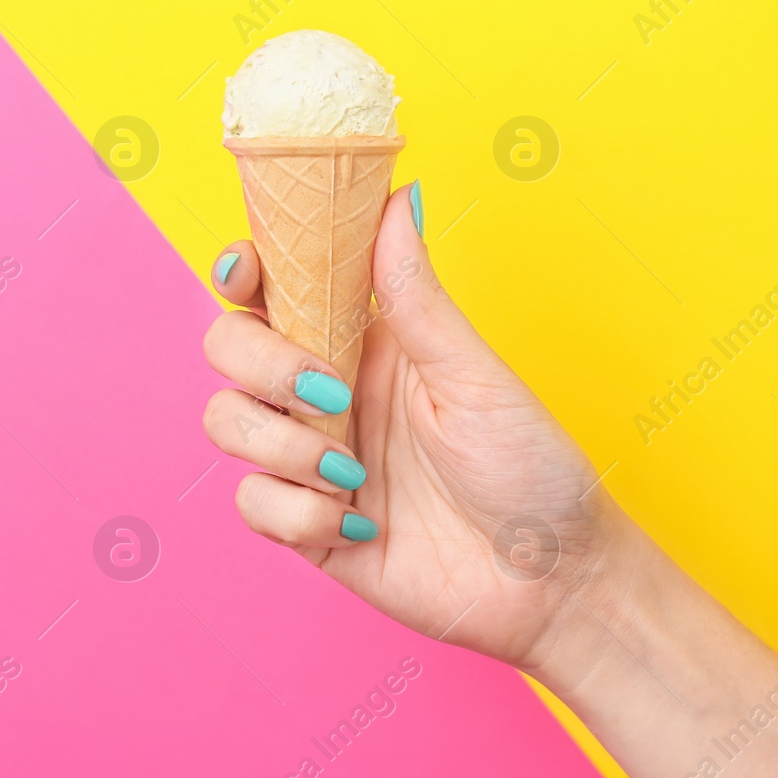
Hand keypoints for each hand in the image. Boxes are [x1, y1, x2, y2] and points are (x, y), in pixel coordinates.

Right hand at [202, 184, 616, 668]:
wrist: (550, 582)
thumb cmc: (531, 469)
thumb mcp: (474, 376)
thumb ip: (416, 294)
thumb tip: (398, 195)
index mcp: (365, 340)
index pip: (276, 286)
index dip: (242, 270)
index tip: (245, 273)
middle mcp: (327, 392)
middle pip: (229, 348)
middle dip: (261, 365)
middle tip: (329, 393)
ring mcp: (312, 459)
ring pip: (226, 423)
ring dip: (281, 444)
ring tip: (353, 473)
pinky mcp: (306, 526)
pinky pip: (253, 504)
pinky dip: (298, 513)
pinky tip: (362, 526)